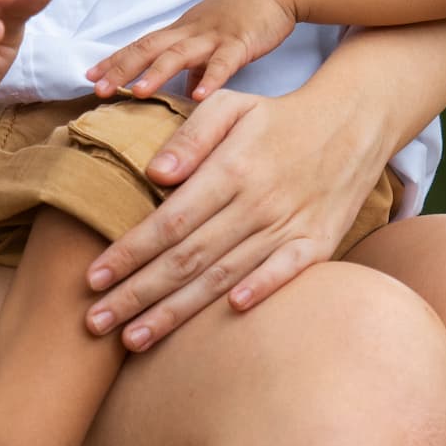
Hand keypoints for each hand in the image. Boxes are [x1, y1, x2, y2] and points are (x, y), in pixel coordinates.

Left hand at [81, 79, 388, 350]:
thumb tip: (154, 174)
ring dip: (178, 311)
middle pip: (187, 258)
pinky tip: (228, 314)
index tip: (92, 279)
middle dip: (138, 294)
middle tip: (96, 323)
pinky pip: (287, 272)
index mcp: (231, 170)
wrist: (353, 122)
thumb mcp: (230, 106)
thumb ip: (190, 137)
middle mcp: (258, 202)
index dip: (128, 253)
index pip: (168, 221)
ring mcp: (290, 225)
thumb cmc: (277, 118)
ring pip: (224, 275)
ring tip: (136, 339)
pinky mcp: (318, 243)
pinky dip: (262, 291)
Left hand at [85, 0, 297, 102]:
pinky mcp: (241, 41)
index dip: (115, 60)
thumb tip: (187, 92)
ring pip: (180, 54)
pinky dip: (212, 78)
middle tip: (97, 89)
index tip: (88, 76)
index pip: (140, 45)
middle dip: (122, 68)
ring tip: (137, 93)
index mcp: (182, 32)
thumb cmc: (244, 12)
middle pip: (149, 49)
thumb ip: (198, 66)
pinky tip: (201, 95)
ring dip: (157, 73)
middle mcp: (191, 32)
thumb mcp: (214, 39)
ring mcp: (215, 35)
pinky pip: (225, 62)